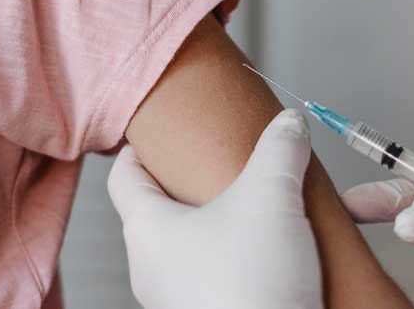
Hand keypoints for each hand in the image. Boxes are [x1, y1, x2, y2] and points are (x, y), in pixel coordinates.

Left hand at [108, 109, 322, 308]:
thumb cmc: (249, 289)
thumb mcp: (270, 198)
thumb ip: (280, 150)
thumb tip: (289, 123)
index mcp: (146, 230)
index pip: (124, 176)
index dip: (139, 148)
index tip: (158, 132)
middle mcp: (152, 268)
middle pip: (159, 209)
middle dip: (190, 184)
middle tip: (217, 161)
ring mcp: (178, 298)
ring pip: (191, 245)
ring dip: (220, 223)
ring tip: (255, 205)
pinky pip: (215, 275)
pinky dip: (238, 257)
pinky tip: (273, 250)